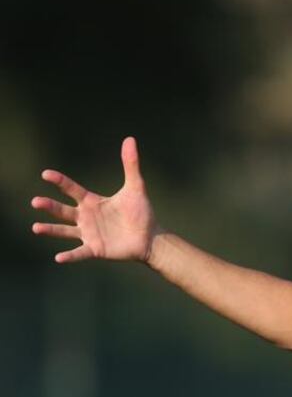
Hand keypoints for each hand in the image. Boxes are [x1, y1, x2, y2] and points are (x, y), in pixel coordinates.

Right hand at [31, 137, 158, 263]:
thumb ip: (131, 164)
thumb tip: (130, 139)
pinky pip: (79, 252)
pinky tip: (58, 257)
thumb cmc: (141, 212)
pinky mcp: (96, 248)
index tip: (46, 173)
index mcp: (92, 202)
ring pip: (65, 231)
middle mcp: (86, 217)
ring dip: (51, 230)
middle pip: (63, 211)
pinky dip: (70, 256)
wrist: (150, 237)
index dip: (59, 182)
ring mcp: (89, 234)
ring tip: (36, 228)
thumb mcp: (135, 187)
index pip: (72, 189)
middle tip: (36, 201)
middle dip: (49, 207)